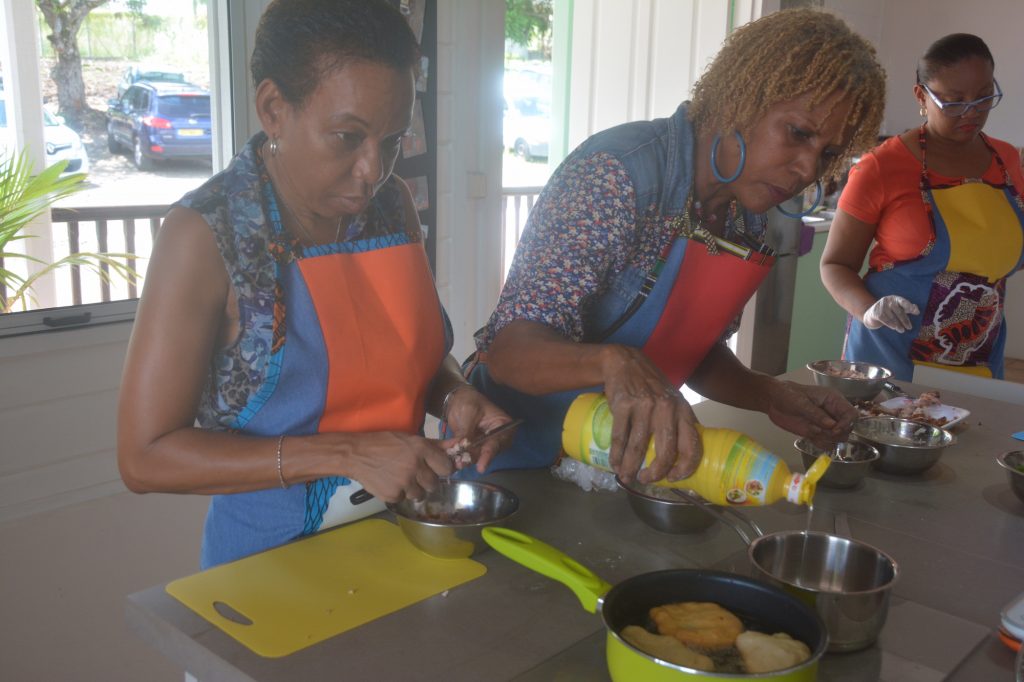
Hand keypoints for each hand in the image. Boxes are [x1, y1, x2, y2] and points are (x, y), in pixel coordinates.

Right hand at [345, 432, 452, 502]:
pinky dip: (398, 493)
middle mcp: (415, 466)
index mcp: (421, 449)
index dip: (441, 469)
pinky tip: (389, 482)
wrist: (356, 454)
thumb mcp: (410, 439)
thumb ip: (436, 445)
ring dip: (413, 489)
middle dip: (426, 480)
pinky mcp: (393, 495)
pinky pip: (403, 499)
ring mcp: (404, 482)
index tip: (434, 468)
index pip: (446, 467)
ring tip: (400, 477)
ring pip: (420, 494)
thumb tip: (459, 444)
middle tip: (413, 472)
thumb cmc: (384, 443)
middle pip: (434, 484)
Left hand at [443, 385, 515, 473]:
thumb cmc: (468, 401)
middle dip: (476, 458)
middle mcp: (498, 436)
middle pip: (490, 452)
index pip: (498, 441)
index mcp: (503, 424)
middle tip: (463, 463)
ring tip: (457, 463)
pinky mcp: (475, 447)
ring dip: (468, 460)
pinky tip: (454, 460)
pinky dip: (462, 458)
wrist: (457, 400)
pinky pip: (470, 455)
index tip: (481, 466)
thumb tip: (461, 447)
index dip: (489, 454)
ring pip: (479, 456)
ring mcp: (486, 443)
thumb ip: (466, 430)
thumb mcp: (468, 412)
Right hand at [601, 345, 701, 484]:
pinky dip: (616, 454)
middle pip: (665, 451)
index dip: (685, 467)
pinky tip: (614, 463)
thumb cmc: (652, 386)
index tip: (673, 478)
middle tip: (646, 480)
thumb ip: (679, 423)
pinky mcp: (623, 405)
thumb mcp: (672, 400)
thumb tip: (683, 457)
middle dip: (655, 472)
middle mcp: (666, 408)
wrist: (625, 362)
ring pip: (638, 446)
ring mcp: (644, 406)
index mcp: (683, 410)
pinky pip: (620, 437)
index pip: (691, 444)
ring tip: (626, 477)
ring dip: (631, 467)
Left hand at [764, 380, 856, 447]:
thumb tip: (832, 425)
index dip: (846, 424)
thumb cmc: (787, 395)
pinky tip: (810, 437)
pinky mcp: (817, 432)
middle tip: (819, 431)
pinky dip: (821, 444)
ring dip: (828, 439)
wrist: (773, 400)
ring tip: (812, 431)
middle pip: (848, 428)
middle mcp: (833, 412)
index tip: (834, 430)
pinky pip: (827, 443)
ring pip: (839, 438)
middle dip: (836, 434)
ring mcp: (825, 423)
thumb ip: (817, 414)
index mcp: (833, 400)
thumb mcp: (801, 402)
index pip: (852, 414)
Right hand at [862, 295, 918, 331]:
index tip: (916, 312)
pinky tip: (894, 328)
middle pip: (898, 311)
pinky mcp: (875, 312)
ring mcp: (880, 306)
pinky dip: (890, 324)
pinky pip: (884, 319)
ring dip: (898, 324)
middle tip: (909, 327)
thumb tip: (917, 310)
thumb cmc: (889, 312)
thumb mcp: (898, 308)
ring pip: (892, 316)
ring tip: (902, 330)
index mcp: (895, 298)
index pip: (903, 301)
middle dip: (905, 320)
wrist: (872, 315)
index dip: (909, 306)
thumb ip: (907, 308)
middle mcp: (888, 300)